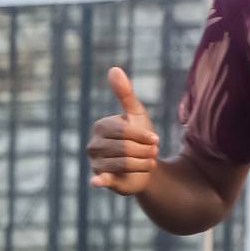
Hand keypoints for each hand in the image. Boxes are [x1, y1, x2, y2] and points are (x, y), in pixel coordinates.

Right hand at [87, 67, 159, 194]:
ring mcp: (96, 163)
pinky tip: (97, 181)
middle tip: (151, 153)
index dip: (143, 135)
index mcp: (101, 127)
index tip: (155, 139)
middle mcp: (94, 145)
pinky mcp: (102, 179)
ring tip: (147, 162)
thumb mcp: (136, 114)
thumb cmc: (140, 137)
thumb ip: (125, 94)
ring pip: (125, 163)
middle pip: (125, 148)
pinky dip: (99, 180)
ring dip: (144, 163)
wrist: (146, 166)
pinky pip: (101, 178)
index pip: (124, 130)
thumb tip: (114, 69)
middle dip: (145, 151)